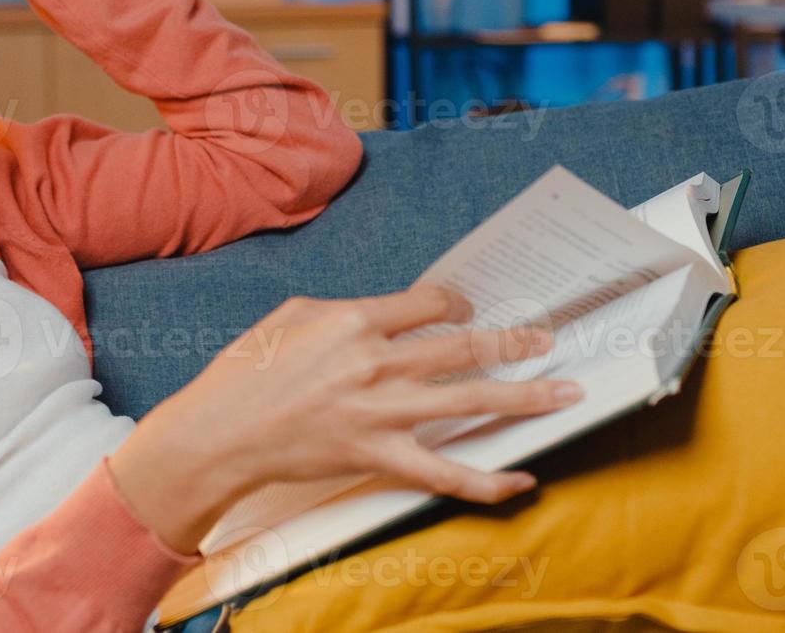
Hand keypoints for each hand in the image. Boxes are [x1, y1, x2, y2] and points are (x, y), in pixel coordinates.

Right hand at [107, 284, 582, 554]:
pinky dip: (486, 480)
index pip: (429, 304)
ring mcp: (378, 412)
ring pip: (468, 401)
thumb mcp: (292, 316)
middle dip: (514, 342)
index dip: (457, 304)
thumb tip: (386, 315)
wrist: (219, 433)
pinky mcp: (375, 456)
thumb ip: (346, 313)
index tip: (468, 311)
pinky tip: (520, 479)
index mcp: (353, 321)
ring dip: (525, 396)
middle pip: (463, 348)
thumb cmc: (246, 371)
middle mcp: (374, 362)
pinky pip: (443, 473)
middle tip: (548, 340)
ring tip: (565, 392)